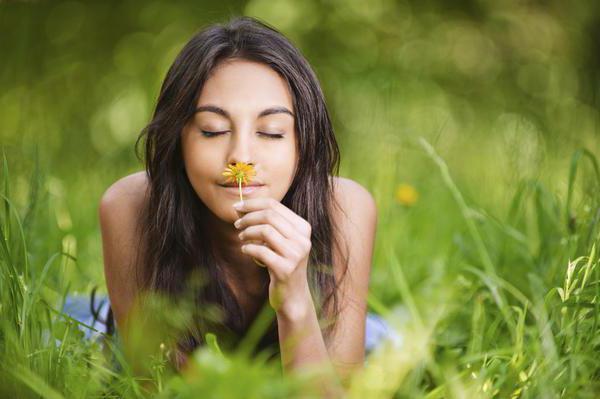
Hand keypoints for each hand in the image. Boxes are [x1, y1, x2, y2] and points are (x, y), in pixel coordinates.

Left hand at [233, 198, 312, 317]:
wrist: (293, 295)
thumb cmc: (282, 263)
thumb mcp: (281, 240)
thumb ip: (267, 223)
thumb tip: (240, 207)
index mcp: (303, 227)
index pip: (274, 205)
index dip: (252, 203)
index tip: (237, 206)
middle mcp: (302, 239)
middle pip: (268, 215)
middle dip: (248, 217)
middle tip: (236, 224)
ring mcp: (296, 254)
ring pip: (265, 230)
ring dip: (247, 232)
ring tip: (241, 237)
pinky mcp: (285, 269)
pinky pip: (260, 251)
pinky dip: (248, 248)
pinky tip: (245, 250)